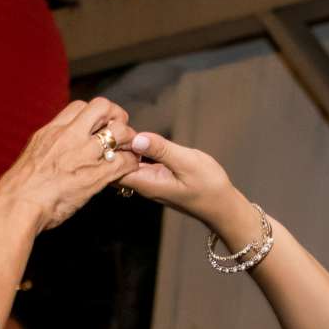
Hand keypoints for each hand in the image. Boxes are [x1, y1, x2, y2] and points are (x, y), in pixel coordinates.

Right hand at [0, 99, 139, 231]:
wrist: (17, 205)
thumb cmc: (18, 190)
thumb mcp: (32, 156)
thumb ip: (47, 149)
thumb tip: (51, 152)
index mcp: (52, 131)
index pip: (79, 107)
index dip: (93, 114)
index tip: (97, 126)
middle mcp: (70, 136)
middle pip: (102, 107)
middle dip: (116, 115)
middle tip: (118, 131)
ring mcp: (84, 154)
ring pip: (119, 131)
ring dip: (128, 139)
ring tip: (127, 150)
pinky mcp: (95, 176)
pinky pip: (123, 161)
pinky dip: (130, 163)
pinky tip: (128, 168)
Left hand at [113, 131, 250, 244]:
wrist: (220, 205)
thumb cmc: (208, 186)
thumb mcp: (187, 162)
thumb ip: (161, 150)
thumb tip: (136, 138)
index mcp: (145, 183)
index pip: (112, 168)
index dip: (108, 148)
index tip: (112, 128)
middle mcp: (141, 184)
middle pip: (112, 166)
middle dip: (108, 146)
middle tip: (112, 123)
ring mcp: (147, 181)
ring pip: (122, 164)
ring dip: (119, 146)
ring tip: (118, 125)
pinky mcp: (154, 176)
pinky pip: (135, 162)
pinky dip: (131, 150)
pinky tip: (132, 136)